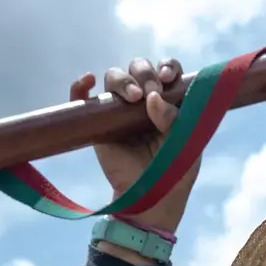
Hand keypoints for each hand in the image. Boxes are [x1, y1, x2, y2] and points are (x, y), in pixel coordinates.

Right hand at [69, 57, 201, 239]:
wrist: (152, 198)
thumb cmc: (174, 171)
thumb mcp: (185, 142)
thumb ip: (173, 118)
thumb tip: (152, 97)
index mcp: (169, 101)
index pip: (167, 71)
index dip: (167, 67)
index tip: (168, 78)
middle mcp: (144, 101)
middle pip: (139, 69)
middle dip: (145, 73)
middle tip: (151, 92)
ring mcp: (119, 110)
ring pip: (115, 77)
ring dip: (123, 80)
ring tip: (133, 98)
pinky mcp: (98, 123)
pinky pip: (83, 97)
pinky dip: (80, 85)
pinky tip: (87, 79)